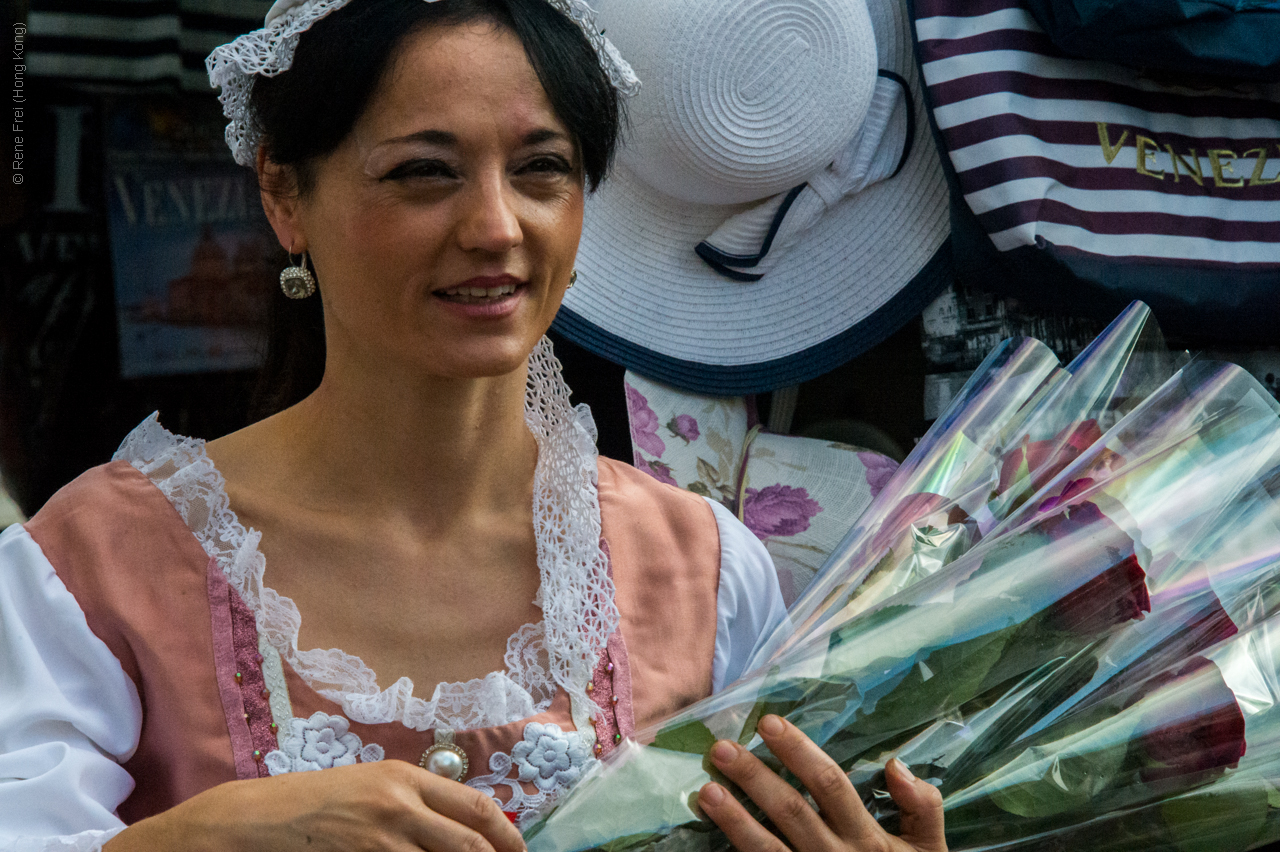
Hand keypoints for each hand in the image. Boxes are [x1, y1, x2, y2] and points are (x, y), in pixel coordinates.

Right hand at [104, 759, 525, 851]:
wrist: (248, 822)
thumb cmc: (306, 804)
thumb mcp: (364, 789)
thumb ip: (410, 803)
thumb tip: (457, 828)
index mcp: (403, 778)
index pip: (475, 808)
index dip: (506, 834)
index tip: (519, 851)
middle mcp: (399, 804)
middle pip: (470, 843)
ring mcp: (380, 839)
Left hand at [697, 715, 945, 851]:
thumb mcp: (928, 849)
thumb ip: (922, 806)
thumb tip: (896, 764)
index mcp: (867, 838)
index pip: (829, 784)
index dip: (798, 752)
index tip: (769, 723)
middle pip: (790, 810)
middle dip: (754, 777)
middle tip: (722, 748)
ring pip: (768, 848)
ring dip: (735, 819)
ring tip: (706, 791)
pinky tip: (713, 834)